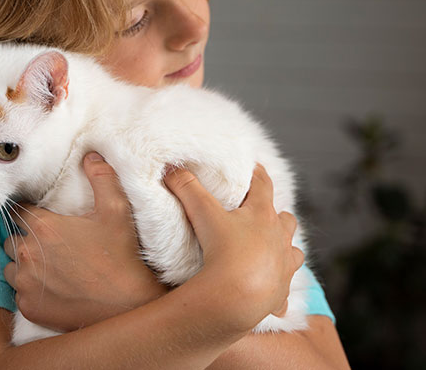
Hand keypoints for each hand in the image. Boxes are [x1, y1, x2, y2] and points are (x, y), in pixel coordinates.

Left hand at [3, 152, 166, 330]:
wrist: (126, 305)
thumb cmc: (120, 256)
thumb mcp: (116, 210)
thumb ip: (102, 178)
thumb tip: (91, 156)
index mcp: (41, 227)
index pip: (18, 212)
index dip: (29, 212)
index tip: (42, 217)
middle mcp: (26, 254)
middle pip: (12, 239)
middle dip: (26, 239)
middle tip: (50, 244)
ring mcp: (25, 283)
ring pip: (11, 267)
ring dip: (24, 265)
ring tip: (49, 266)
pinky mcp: (28, 307)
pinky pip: (18, 293)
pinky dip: (30, 290)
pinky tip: (52, 288)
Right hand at [163, 164, 303, 332]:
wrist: (237, 299)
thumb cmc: (224, 252)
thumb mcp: (203, 215)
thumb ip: (187, 189)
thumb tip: (172, 169)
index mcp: (263, 215)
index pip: (264, 185)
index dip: (258, 173)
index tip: (254, 167)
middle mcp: (280, 238)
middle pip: (286, 219)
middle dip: (276, 214)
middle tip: (261, 214)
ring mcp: (284, 266)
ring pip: (294, 251)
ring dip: (284, 247)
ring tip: (271, 249)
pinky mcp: (281, 293)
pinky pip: (284, 291)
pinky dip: (278, 288)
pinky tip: (269, 292)